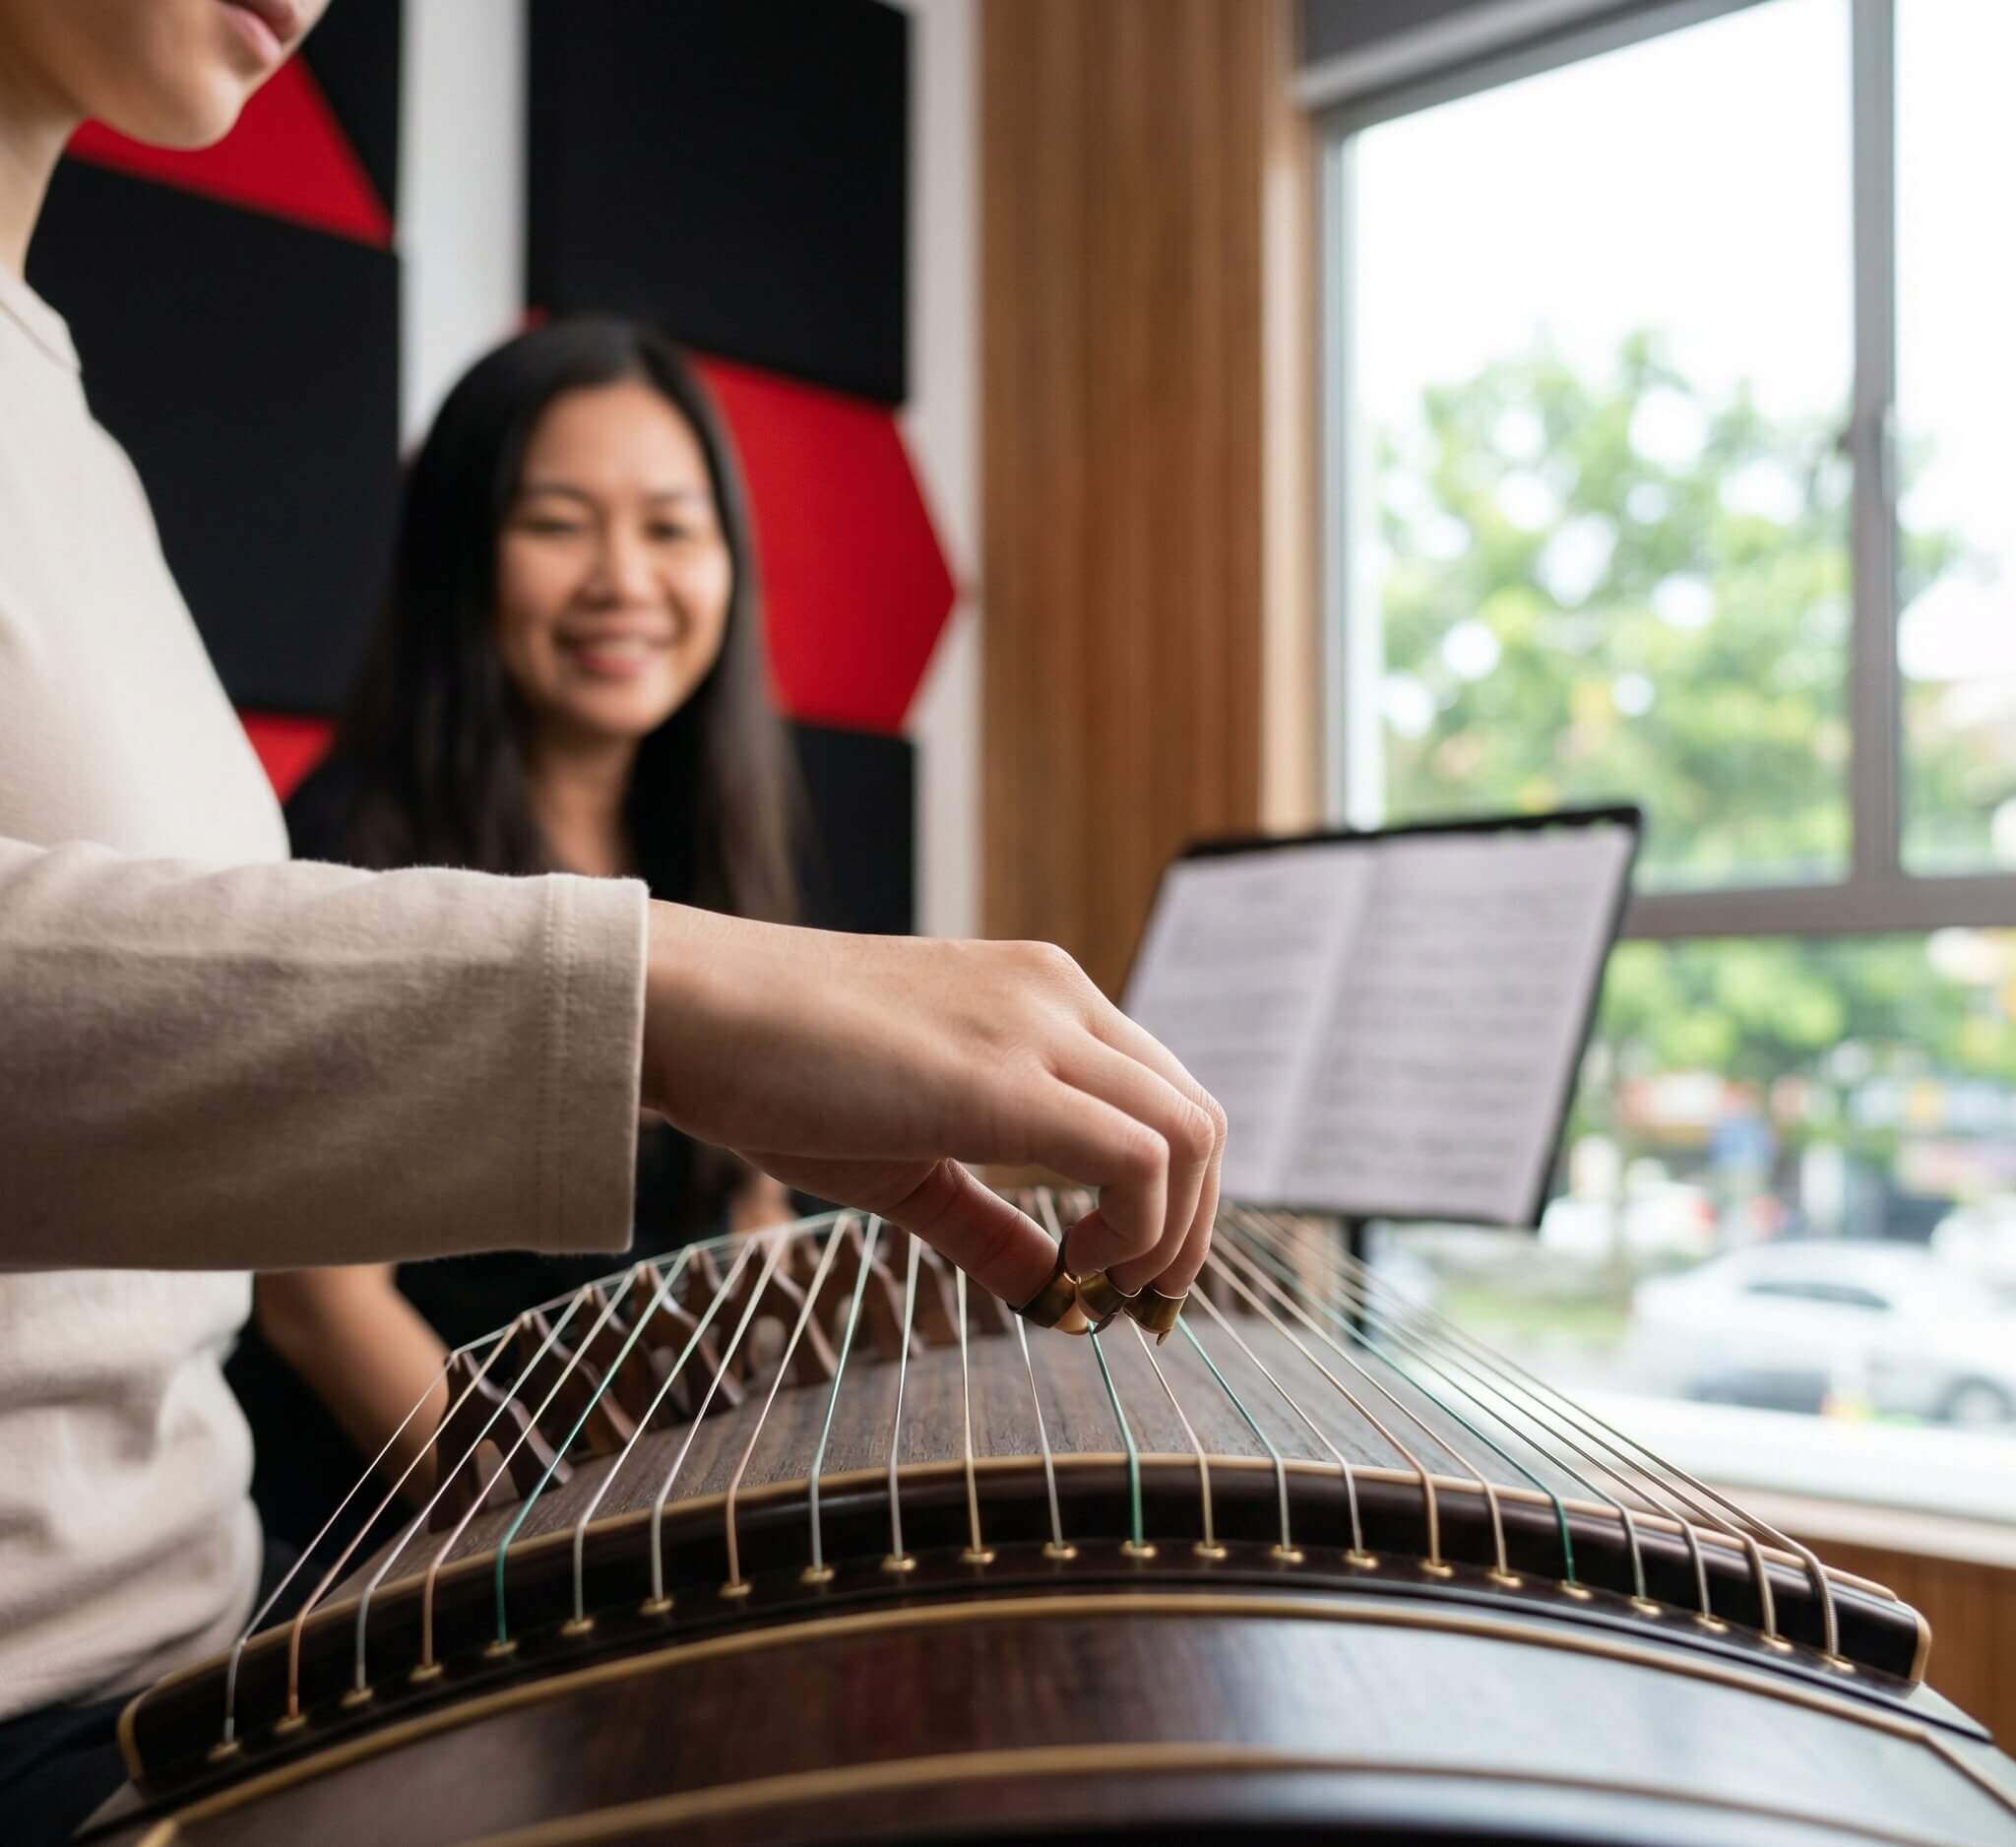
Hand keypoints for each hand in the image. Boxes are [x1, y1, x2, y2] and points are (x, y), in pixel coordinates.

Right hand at [639, 905, 1225, 1309]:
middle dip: (1192, 1231)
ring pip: (1192, 1135)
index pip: (1166, 1095)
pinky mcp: (1006, 1079)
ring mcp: (1039, 1027)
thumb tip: (1050, 1295)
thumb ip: (988, 1221)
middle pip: (1201, 1119)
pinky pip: (1138, 1159)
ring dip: (1171, 1238)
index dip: (1175, 1201)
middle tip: (1135, 1307)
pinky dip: (1135, 1233)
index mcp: (1042, 996)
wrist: (689, 1007)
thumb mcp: (906, 1157)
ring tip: (1098, 1290)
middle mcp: (1059, 996)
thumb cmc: (778, 1071)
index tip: (1123, 1280)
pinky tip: (1070, 1269)